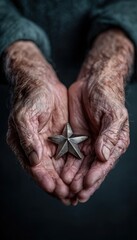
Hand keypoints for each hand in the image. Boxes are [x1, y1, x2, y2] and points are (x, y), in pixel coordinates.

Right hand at [5, 41, 69, 202]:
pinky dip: (72, 167)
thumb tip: (34, 161)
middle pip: (47, 171)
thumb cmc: (30, 97)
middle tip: (68, 197)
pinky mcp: (60, 138)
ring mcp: (49, 143)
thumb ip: (28, 139)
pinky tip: (79, 176)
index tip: (55, 189)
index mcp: (23, 144)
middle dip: (57, 184)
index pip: (34, 166)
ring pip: (58, 166)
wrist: (42, 82)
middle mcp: (36, 147)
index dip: (44, 179)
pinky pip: (67, 155)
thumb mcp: (25, 116)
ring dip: (65, 180)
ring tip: (75, 193)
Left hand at [61, 29, 133, 203]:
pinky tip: (62, 173)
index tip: (85, 185)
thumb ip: (110, 135)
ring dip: (74, 177)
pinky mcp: (76, 137)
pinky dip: (67, 165)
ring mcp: (88, 142)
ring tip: (66, 187)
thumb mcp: (113, 114)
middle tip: (74, 195)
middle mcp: (102, 145)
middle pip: (92, 168)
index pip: (105, 163)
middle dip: (84, 182)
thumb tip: (104, 155)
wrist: (92, 82)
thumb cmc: (107, 96)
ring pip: (81, 164)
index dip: (95, 175)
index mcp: (114, 142)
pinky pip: (71, 154)